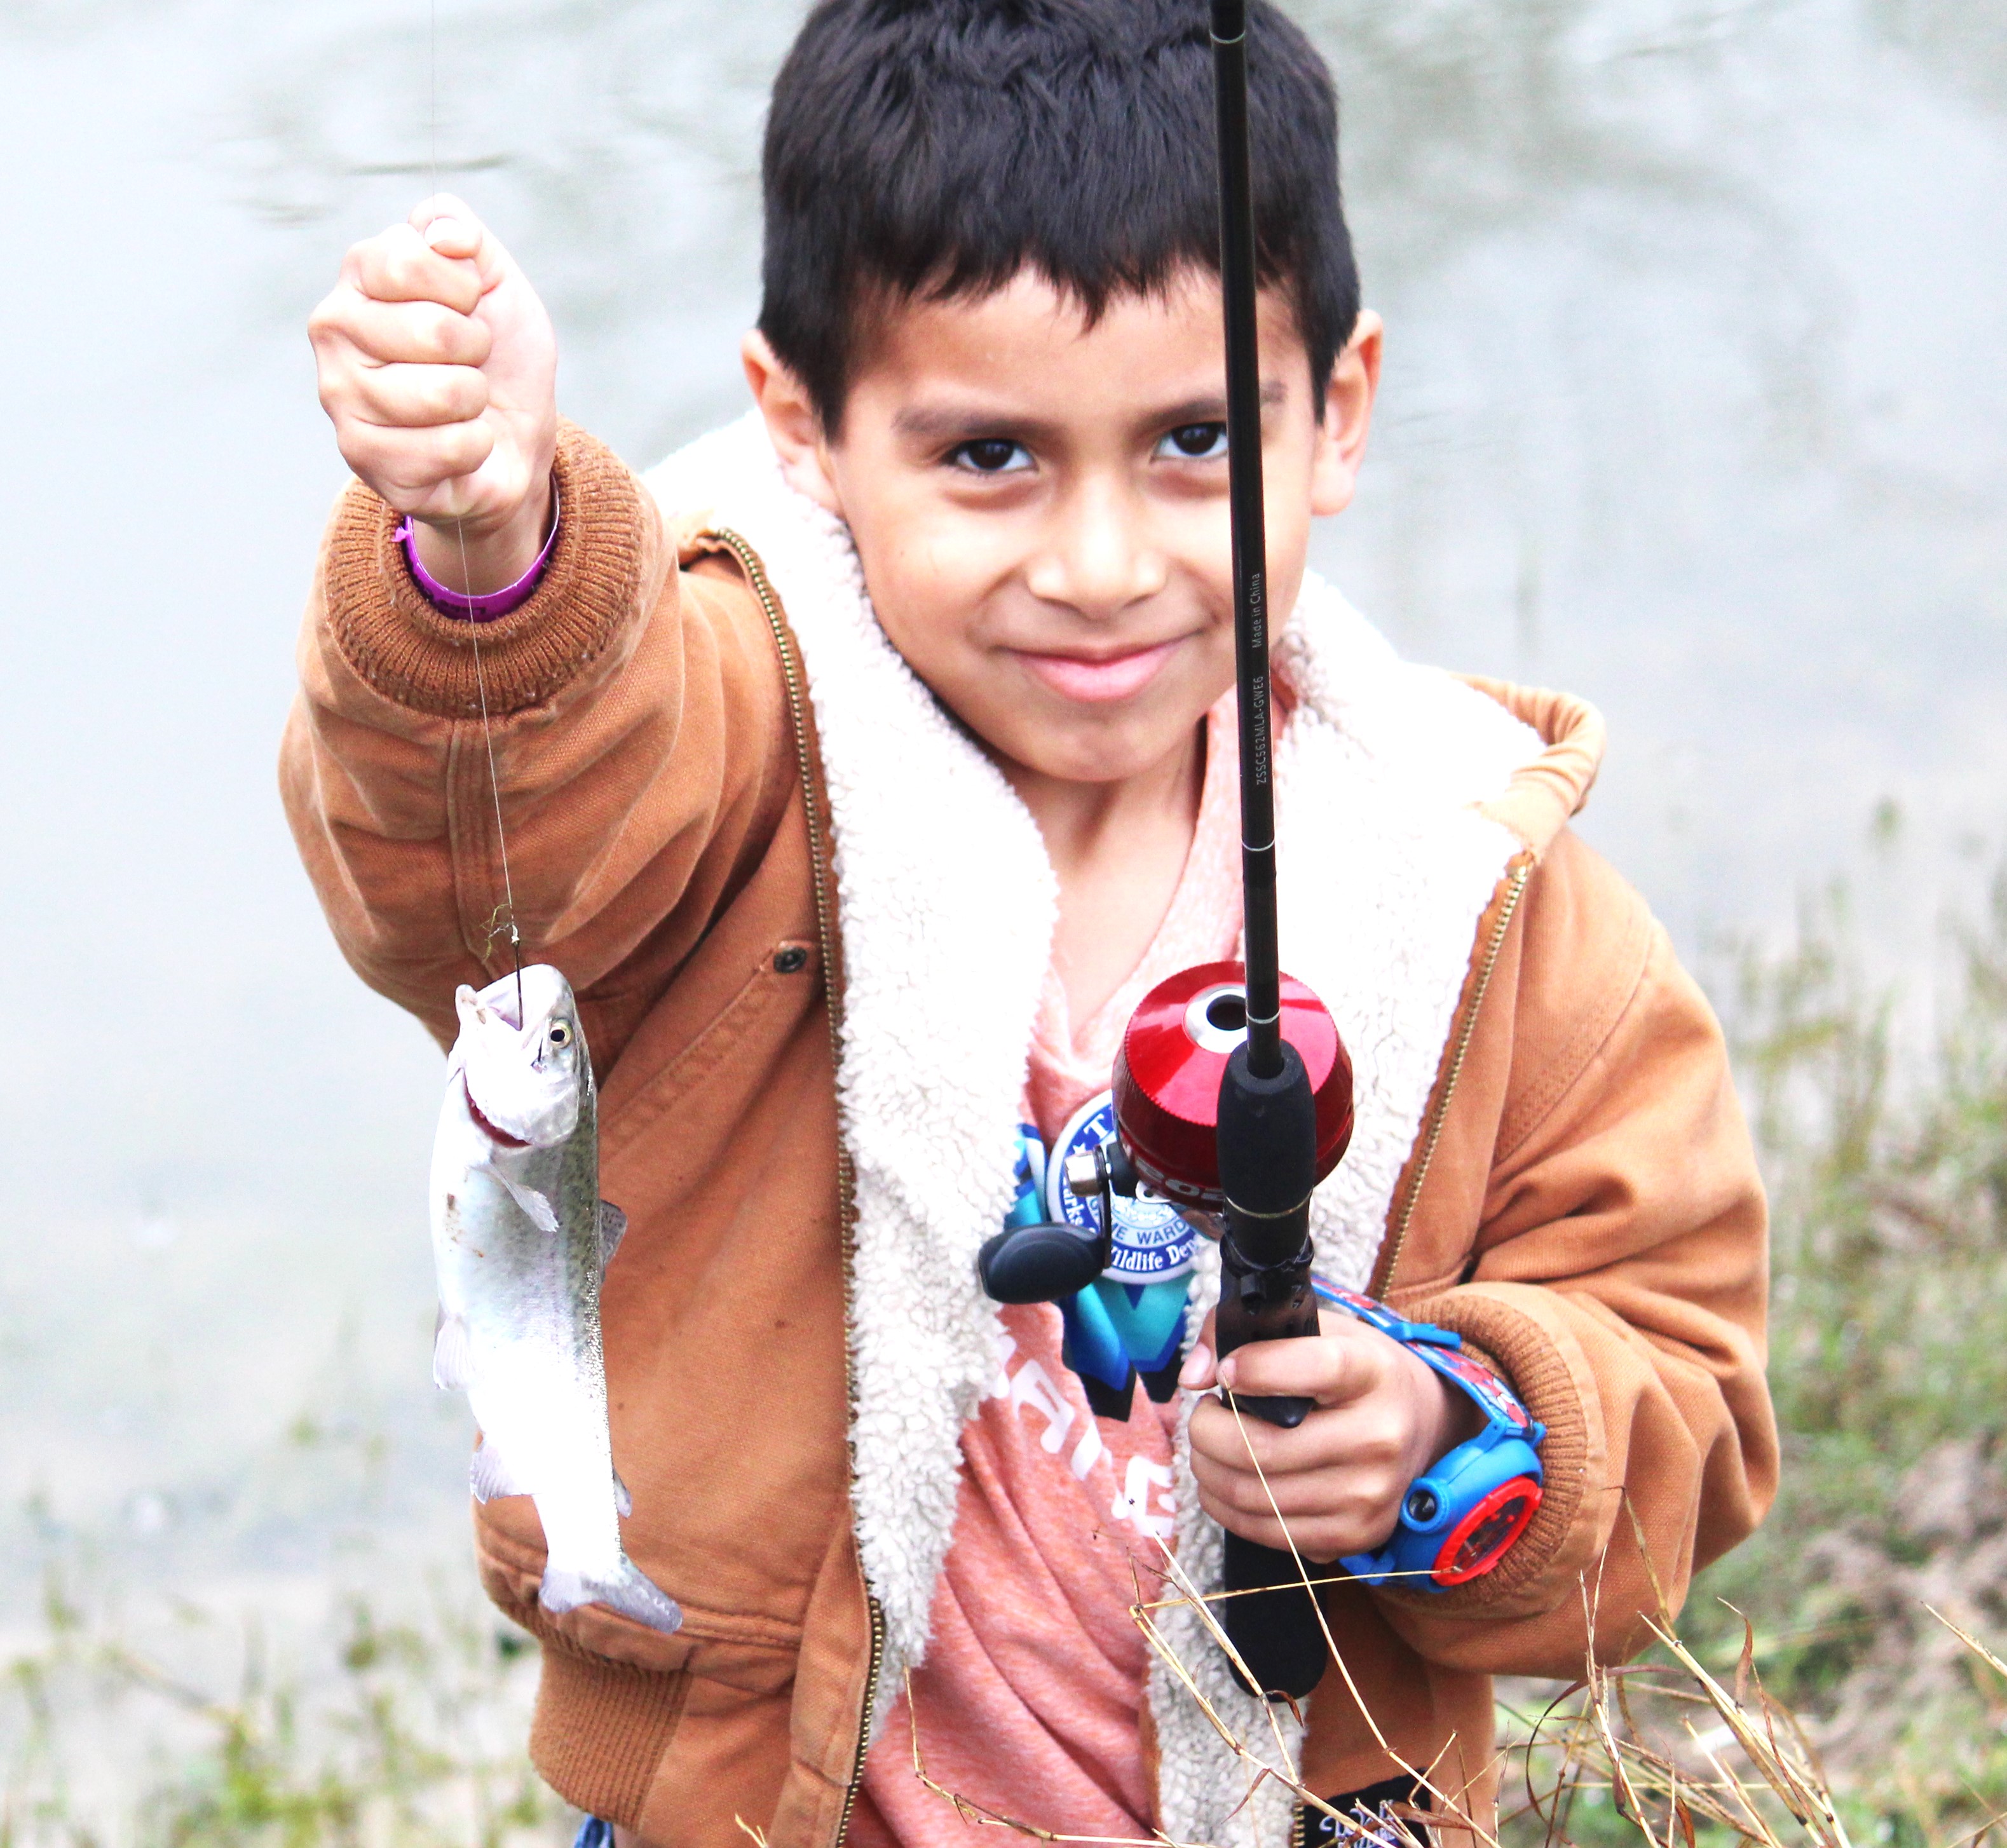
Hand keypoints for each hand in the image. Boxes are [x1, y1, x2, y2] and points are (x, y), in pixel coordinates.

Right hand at [308, 195, 558, 593]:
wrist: (511, 438)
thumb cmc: (496, 358)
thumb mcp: (495, 284)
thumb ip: (464, 237)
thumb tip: (446, 233)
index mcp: (359, 276)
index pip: (406, 260)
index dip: (462, 288)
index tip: (469, 307)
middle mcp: (333, 330)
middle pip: (431, 330)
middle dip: (475, 350)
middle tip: (469, 362)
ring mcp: (340, 394)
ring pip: (443, 393)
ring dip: (475, 401)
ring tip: (463, 403)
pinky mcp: (362, 455)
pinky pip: (449, 448)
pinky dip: (474, 448)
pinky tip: (458, 445)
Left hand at [1179, 1305, 1484, 1562]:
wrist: (1421, 1426)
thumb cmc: (1355, 1373)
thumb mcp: (1318, 1329)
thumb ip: (1246, 1333)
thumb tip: (1195, 1376)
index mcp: (1371, 1373)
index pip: (1310, 1369)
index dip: (1254, 1369)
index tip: (1225, 1372)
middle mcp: (1378, 1438)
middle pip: (1262, 1449)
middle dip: (1206, 1432)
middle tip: (1204, 1415)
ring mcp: (1368, 1495)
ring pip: (1254, 1497)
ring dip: (1208, 1472)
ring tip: (1210, 1447)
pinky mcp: (1354, 1536)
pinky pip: (1268, 1533)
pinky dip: (1229, 1508)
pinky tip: (1230, 1480)